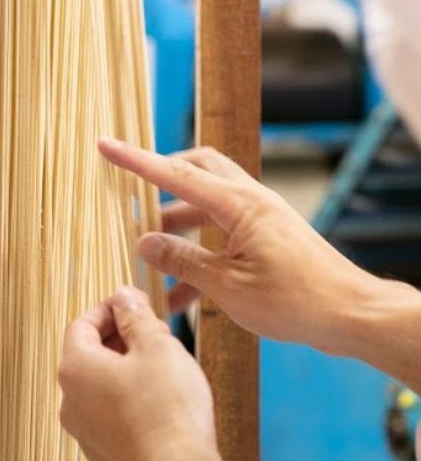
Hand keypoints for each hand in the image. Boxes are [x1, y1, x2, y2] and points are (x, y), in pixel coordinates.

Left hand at [58, 287, 222, 460]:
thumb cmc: (168, 413)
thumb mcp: (157, 346)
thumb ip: (136, 316)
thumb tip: (124, 297)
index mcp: (75, 369)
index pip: (82, 324)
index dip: (110, 310)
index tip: (134, 304)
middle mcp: (71, 402)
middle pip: (90, 355)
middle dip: (121, 338)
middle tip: (154, 333)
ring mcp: (86, 433)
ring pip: (102, 386)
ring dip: (126, 369)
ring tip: (162, 366)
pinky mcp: (106, 455)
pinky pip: (112, 415)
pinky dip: (129, 400)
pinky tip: (160, 401)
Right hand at [98, 137, 420, 375]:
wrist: (354, 316)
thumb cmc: (296, 301)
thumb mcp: (227, 286)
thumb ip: (182, 260)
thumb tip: (144, 241)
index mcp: (237, 204)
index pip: (174, 173)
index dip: (135, 160)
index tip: (105, 144)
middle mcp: (248, 200)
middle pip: (195, 169)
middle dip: (161, 179)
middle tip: (133, 197)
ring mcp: (259, 217)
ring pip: (205, 205)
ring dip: (176, 228)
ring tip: (151, 263)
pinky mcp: (266, 237)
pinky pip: (221, 233)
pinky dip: (198, 253)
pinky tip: (181, 296)